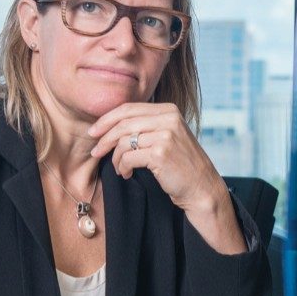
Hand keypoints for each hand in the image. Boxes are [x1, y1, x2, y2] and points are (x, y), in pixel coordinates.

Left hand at [89, 102, 245, 253]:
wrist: (202, 187)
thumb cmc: (182, 165)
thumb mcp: (168, 136)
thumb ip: (148, 125)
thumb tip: (111, 123)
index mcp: (169, 110)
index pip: (128, 108)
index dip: (107, 119)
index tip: (94, 132)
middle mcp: (168, 119)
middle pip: (123, 123)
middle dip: (104, 138)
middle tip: (96, 151)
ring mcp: (166, 135)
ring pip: (123, 141)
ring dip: (114, 157)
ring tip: (118, 167)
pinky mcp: (160, 153)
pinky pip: (127, 157)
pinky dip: (122, 167)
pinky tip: (126, 174)